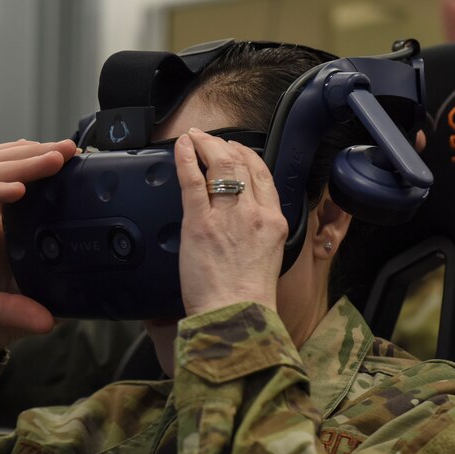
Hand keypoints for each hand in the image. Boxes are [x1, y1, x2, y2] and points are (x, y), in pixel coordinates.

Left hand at [175, 129, 285, 315]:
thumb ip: (257, 233)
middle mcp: (253, 213)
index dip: (247, 156)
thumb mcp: (267, 257)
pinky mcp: (199, 224)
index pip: (263, 175)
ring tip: (194, 137)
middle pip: (242, 164)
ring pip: (220, 166)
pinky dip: (186, 159)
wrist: (236, 316)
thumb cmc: (246, 297)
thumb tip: (242, 221)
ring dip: (205, 146)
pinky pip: (192, 182)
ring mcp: (226, 216)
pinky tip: (181, 148)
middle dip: (224, 146)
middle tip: (209, 139)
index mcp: (273, 221)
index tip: (235, 150)